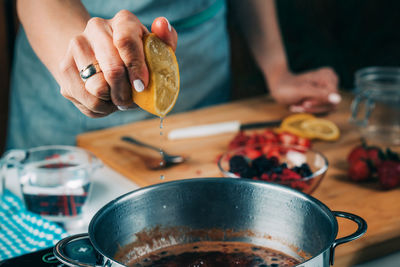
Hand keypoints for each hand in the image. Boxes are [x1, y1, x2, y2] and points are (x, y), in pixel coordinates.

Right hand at [58, 11, 177, 116]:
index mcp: (122, 22)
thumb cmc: (136, 59)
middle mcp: (96, 28)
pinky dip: (102, 107)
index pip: (126, 42)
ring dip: (114, 100)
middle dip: (126, 92)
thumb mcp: (155, 50)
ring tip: (118, 97)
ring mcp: (76, 47)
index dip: (136, 67)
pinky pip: (87, 100)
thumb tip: (161, 25)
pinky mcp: (65, 69)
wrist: (101, 59)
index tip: (141, 86)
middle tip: (130, 100)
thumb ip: (165, 39)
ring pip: (98, 87)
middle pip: (113, 70)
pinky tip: (106, 100)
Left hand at [268, 67, 340, 113]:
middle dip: (314, 107)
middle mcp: (331, 82)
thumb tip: (337, 99)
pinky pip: (321, 110)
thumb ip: (320, 95)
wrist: (278, 87)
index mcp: (328, 76)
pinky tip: (298, 106)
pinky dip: (309, 110)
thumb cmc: (287, 87)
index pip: (333, 96)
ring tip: (297, 105)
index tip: (305, 103)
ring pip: (327, 109)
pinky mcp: (322, 99)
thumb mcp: (302, 91)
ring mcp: (327, 91)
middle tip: (300, 104)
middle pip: (331, 104)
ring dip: (310, 110)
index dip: (319, 102)